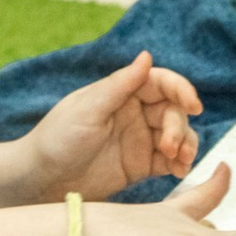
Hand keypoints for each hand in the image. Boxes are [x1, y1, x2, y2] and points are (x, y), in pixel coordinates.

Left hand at [21, 51, 202, 199]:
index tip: (194, 105)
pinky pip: (170, 161)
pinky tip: (180, 171)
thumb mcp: (88, 109)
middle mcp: (134, 113)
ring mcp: (139, 139)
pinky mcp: (140, 166)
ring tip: (180, 160)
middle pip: (173, 111)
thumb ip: (120, 85)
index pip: (161, 83)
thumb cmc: (57, 139)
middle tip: (168, 146)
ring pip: (177, 135)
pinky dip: (180, 164)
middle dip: (178, 126)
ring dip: (185, 144)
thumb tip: (147, 56)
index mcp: (121, 92)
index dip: (182, 90)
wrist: (41, 180)